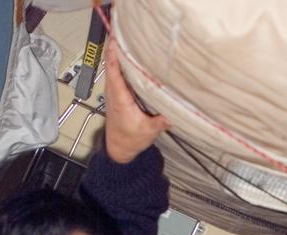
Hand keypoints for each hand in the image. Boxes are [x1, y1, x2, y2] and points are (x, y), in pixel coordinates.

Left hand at [102, 39, 169, 163]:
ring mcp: (114, 92)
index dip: (115, 56)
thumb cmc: (130, 139)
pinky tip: (127, 57)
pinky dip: (118, 63)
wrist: (119, 148)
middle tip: (124, 33)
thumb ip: (161, 122)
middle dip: (116, 49)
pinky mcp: (116, 94)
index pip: (114, 72)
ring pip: (112, 68)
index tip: (117, 42)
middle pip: (112, 65)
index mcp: (120, 98)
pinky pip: (115, 74)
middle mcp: (114, 92)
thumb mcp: (148, 132)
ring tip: (125, 40)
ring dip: (117, 54)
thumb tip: (174, 113)